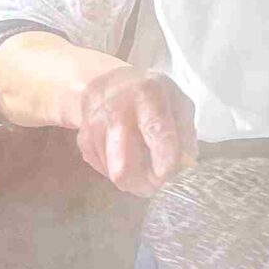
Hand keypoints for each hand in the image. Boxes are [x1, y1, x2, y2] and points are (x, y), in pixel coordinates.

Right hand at [72, 62, 195, 195]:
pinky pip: (104, 171)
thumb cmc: (152, 96)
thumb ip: (185, 134)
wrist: (109, 84)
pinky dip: (120, 173)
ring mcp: (94, 126)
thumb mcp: (177, 103)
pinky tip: (127, 158)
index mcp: (147, 94)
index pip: (155, 130)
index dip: (164, 159)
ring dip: (135, 181)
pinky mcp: (83, 141)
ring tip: (146, 168)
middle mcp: (116, 109)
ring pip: (114, 174)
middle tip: (159, 183)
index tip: (170, 177)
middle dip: (145, 184)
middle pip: (124, 165)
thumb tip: (185, 166)